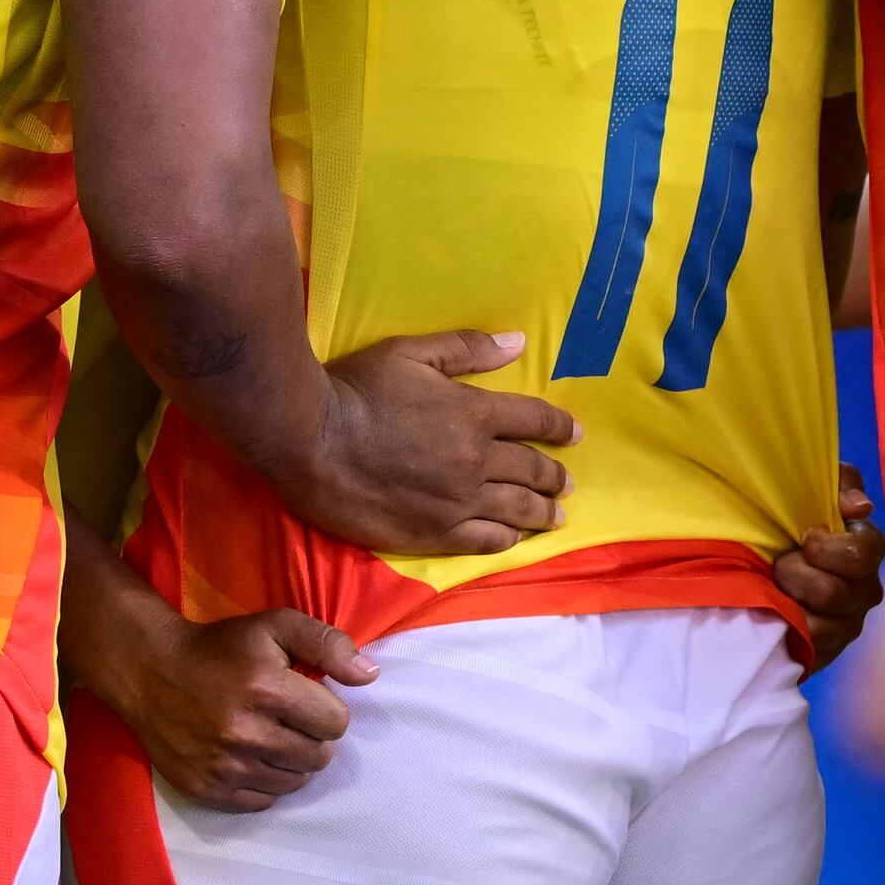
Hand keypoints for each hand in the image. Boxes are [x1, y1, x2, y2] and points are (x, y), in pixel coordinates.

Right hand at [91, 601, 370, 812]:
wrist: (150, 672)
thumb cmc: (220, 647)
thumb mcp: (274, 626)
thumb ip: (327, 644)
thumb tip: (370, 675)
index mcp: (266, 688)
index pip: (336, 723)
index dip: (326, 708)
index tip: (305, 697)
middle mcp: (246, 733)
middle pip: (319, 757)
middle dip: (312, 736)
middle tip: (287, 718)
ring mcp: (225, 766)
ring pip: (294, 783)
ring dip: (290, 761)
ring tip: (269, 736)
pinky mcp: (208, 790)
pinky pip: (264, 801)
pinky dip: (265, 781)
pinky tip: (249, 755)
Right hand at [279, 329, 577, 557]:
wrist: (309, 441)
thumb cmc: (356, 390)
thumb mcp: (409, 352)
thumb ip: (466, 349)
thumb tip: (518, 343)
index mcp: (474, 413)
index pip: (534, 420)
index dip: (560, 426)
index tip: (575, 433)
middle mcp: (476, 461)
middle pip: (532, 470)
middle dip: (555, 475)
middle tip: (567, 482)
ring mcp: (457, 503)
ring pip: (517, 510)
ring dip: (543, 512)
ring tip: (556, 515)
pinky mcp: (435, 534)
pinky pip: (485, 541)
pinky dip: (506, 540)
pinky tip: (513, 539)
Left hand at [769, 466, 884, 663]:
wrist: (754, 561)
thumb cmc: (790, 520)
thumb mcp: (810, 486)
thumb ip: (840, 483)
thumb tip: (859, 507)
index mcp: (865, 549)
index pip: (862, 554)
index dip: (827, 548)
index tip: (804, 537)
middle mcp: (864, 590)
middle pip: (836, 593)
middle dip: (798, 575)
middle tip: (781, 564)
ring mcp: (848, 624)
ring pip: (823, 626)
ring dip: (790, 601)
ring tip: (776, 587)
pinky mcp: (829, 651)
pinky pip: (813, 649)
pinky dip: (791, 630)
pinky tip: (778, 613)